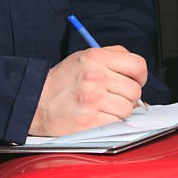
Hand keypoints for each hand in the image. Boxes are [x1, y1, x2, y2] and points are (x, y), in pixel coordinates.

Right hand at [28, 45, 147, 136]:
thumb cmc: (62, 80)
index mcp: (96, 57)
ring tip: (104, 105)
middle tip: (115, 96)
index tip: (135, 80)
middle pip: (135, 89)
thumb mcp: (85, 57)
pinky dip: (111, 120)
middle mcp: (95, 76)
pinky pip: (116, 121)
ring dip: (120, 109)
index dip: (140, 75)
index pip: (137, 65)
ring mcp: (93, 98)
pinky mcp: (90, 119)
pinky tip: (98, 114)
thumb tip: (137, 71)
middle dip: (128, 95)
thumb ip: (112, 56)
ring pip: (128, 108)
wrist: (36, 101)